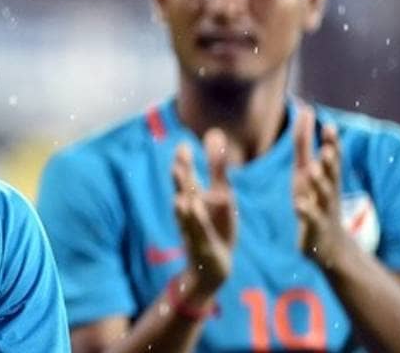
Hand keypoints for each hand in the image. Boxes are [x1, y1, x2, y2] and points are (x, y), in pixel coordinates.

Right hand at [171, 128, 237, 301]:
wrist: (212, 265)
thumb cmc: (214, 224)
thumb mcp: (219, 193)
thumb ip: (216, 166)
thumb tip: (215, 132)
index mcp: (193, 196)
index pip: (186, 177)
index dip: (184, 163)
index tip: (184, 145)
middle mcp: (189, 210)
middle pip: (184, 192)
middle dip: (181, 177)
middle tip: (180, 159)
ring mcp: (194, 228)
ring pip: (188, 214)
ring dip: (184, 204)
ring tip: (182, 195)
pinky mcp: (203, 245)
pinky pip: (199, 233)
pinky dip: (196, 224)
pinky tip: (196, 215)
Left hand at [293, 106, 348, 267]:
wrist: (329, 245)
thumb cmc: (314, 199)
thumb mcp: (306, 169)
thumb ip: (304, 142)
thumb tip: (306, 109)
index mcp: (326, 177)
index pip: (332, 157)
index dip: (331, 143)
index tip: (329, 126)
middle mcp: (328, 191)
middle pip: (332, 175)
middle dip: (330, 162)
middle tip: (327, 150)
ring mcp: (323, 210)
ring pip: (323, 196)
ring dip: (319, 183)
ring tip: (313, 170)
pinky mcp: (314, 228)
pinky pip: (311, 219)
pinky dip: (306, 211)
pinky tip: (299, 204)